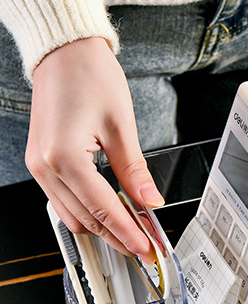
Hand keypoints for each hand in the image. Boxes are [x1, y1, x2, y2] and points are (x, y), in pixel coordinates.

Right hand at [26, 37, 163, 256]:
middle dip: (118, 236)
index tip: (149, 248)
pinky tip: (113, 213)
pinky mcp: (43, 163)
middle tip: (147, 246)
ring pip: (73, 215)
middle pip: (85, 220)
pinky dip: (90, 211)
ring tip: (135, 233)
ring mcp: (40, 167)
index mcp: (64, 158)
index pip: (103, 210)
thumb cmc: (90, 78)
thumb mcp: (121, 125)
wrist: (64, 55)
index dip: (128, 233)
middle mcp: (46, 168)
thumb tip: (150, 200)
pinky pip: (65, 200)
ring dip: (103, 228)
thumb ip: (134, 170)